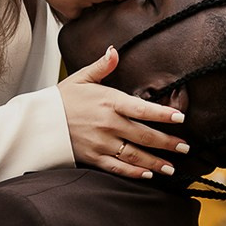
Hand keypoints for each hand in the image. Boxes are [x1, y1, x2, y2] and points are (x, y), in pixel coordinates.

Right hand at [57, 47, 190, 179]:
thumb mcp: (81, 78)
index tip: (181, 118)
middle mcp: (108, 124)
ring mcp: (101, 143)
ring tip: (172, 167)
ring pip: (135, 155)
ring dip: (156, 161)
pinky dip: (134, 173)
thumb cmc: (61, 99)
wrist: (39, 122)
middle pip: (144, 135)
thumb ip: (101, 66)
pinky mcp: (93, 158)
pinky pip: (118, 168)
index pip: (142, 108)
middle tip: (186, 147)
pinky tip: (148, 174)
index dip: (163, 114)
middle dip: (168, 142)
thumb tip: (114, 50)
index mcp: (109, 102)